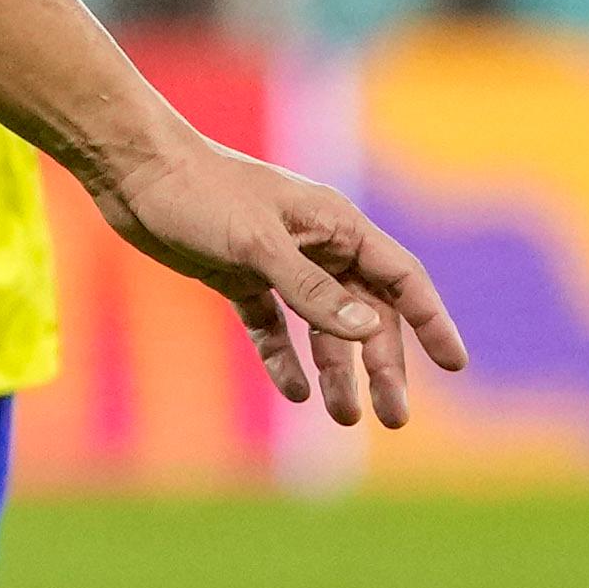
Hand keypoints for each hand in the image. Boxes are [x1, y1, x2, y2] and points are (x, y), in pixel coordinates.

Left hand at [92, 138, 474, 431]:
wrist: (132, 169)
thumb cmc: (198, 194)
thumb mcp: (257, 246)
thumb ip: (313, 291)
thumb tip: (371, 329)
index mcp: (336, 225)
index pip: (402, 278)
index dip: (431, 321)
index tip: (455, 364)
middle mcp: (315, 243)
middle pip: (365, 312)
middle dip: (382, 365)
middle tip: (393, 418)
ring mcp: (277, 261)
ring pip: (322, 325)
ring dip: (337, 370)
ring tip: (344, 418)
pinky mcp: (239, 274)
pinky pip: (274, 325)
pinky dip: (285, 357)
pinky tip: (295, 391)